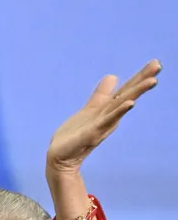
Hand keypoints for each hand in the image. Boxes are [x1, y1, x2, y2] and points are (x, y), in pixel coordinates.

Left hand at [45, 59, 160, 175]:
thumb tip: (114, 76)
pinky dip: (119, 112)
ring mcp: (102, 126)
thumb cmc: (76, 135)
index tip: (156, 62)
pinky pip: (106, 121)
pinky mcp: (91, 134)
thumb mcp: (91, 109)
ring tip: (152, 81)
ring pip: (121, 106)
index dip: (139, 77)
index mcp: (109, 110)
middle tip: (159, 65)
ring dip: (136, 93)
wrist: (60, 157)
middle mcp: (110, 117)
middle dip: (142, 81)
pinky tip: (130, 103)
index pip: (126, 91)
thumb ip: (102, 94)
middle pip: (128, 95)